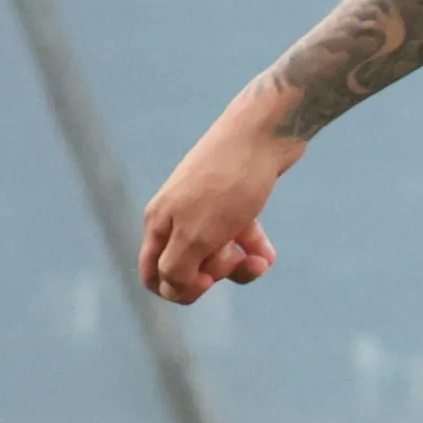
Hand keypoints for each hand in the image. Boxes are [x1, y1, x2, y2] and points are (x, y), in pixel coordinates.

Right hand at [140, 103, 299, 304]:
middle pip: (188, 268)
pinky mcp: (236, 201)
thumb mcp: (197, 236)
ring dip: (240, 267)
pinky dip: (254, 251)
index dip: (178, 289)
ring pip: (217, 255)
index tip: (205, 281)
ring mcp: (207, 207)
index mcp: (158, 223)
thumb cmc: (227, 185)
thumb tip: (172, 289)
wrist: (265, 132)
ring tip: (261, 260)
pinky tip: (268, 255)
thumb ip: (177, 269)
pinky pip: (240, 238)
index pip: (153, 275)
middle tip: (232, 256)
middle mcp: (177, 215)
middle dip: (214, 275)